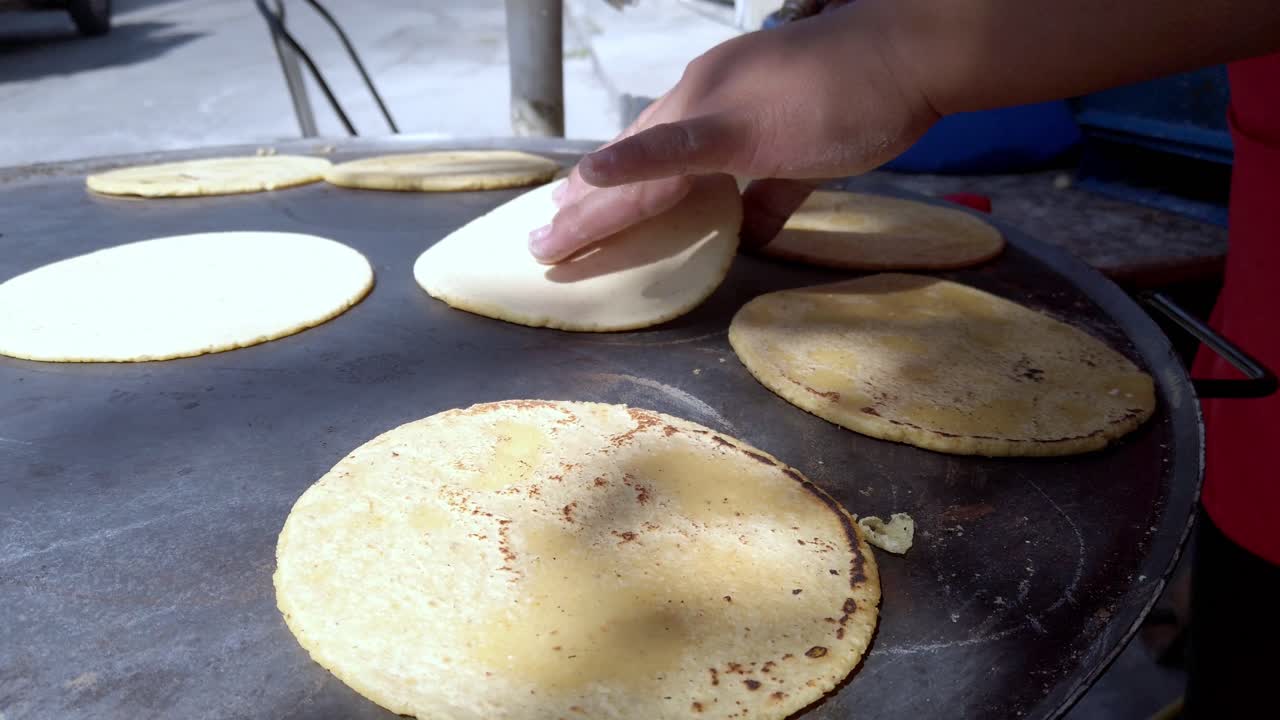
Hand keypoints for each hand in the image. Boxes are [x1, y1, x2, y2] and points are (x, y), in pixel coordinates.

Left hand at [529, 1, 938, 262]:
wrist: (904, 55)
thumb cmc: (861, 93)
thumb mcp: (804, 152)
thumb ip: (773, 194)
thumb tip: (757, 233)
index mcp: (713, 102)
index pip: (650, 150)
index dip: (613, 185)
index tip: (577, 214)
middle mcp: (699, 96)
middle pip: (629, 161)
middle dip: (584, 206)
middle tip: (545, 240)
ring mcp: (713, 106)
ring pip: (638, 168)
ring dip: (591, 209)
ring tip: (550, 242)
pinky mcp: (737, 126)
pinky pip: (674, 153)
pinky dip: (630, 168)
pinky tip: (590, 182)